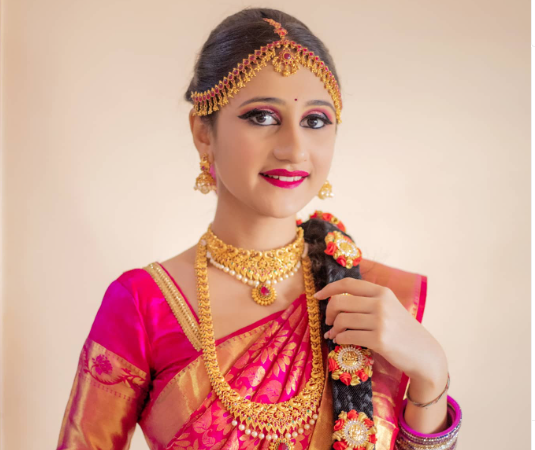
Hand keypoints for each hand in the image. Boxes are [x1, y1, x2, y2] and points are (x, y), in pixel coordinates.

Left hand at [314, 278, 446, 383]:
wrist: (423, 353)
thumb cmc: (402, 331)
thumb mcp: (389, 307)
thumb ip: (367, 301)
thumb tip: (334, 301)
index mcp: (382, 292)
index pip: (348, 284)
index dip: (329, 289)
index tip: (317, 296)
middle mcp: (381, 303)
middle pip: (340, 302)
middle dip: (329, 312)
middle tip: (329, 322)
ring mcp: (380, 321)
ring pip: (342, 320)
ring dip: (333, 329)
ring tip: (334, 334)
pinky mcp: (379, 339)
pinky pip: (348, 336)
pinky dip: (339, 339)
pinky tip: (340, 341)